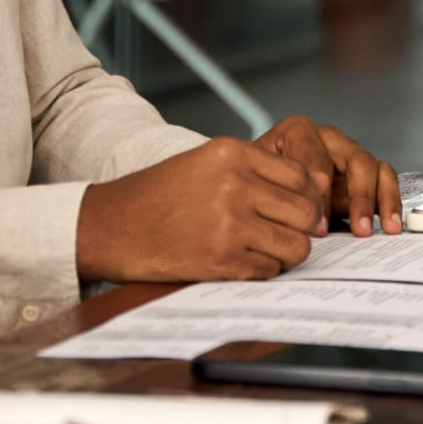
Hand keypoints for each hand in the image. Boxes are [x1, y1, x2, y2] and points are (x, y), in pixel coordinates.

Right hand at [76, 137, 324, 281]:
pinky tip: (240, 261)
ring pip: (295, 246)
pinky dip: (262, 270)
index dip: (307, 198)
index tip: (299, 212)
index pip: (302, 176)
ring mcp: (230, 224)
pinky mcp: (222, 261)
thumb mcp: (206, 162)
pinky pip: (269, 270)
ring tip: (264, 249)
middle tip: (288, 234)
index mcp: (232, 153)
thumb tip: (309, 195)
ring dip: (285, 253)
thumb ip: (253, 170)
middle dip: (302, 228)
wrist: (113, 225)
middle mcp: (235, 184)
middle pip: (305, 212)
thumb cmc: (160, 195)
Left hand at [257, 114, 401, 236]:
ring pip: (374, 168)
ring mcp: (348, 155)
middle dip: (359, 195)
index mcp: (297, 132)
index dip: (319, 189)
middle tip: (359, 228)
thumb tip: (301, 221)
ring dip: (381, 199)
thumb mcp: (259, 182)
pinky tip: (390, 224)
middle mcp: (328, 138)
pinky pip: (385, 180)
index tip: (318, 221)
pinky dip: (390, 202)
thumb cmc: (259, 183)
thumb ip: (277, 192)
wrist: (263, 189)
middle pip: (354, 158)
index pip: (315, 154)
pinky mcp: (363, 175)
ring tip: (385, 227)